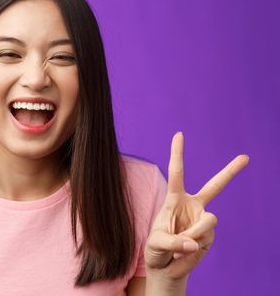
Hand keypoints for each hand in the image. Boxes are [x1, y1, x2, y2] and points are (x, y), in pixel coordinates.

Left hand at [144, 131, 249, 280]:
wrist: (164, 267)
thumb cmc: (155, 249)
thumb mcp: (156, 244)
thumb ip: (173, 243)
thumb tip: (194, 243)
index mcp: (174, 199)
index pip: (177, 173)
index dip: (177, 153)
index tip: (179, 134)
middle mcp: (192, 205)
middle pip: (215, 186)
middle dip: (231, 171)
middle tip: (246, 157)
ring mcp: (203, 220)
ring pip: (208, 222)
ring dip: (193, 235)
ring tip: (179, 247)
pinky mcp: (209, 236)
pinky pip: (206, 240)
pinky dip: (193, 250)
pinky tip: (184, 255)